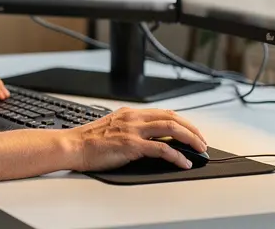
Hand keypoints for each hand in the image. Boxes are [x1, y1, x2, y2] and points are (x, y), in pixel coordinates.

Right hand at [72, 108, 207, 170]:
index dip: (182, 122)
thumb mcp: (113, 127)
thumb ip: (132, 128)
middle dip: (192, 129)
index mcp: (130, 113)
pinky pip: (161, 149)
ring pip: (171, 129)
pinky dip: (176, 156)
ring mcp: (133, 130)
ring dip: (190, 139)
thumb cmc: (89, 140)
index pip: (164, 113)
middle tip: (201, 142)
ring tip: (199, 150)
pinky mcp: (131, 145)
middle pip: (172, 118)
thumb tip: (150, 138)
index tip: (192, 131)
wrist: (73, 146)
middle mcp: (134, 118)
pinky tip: (183, 162)